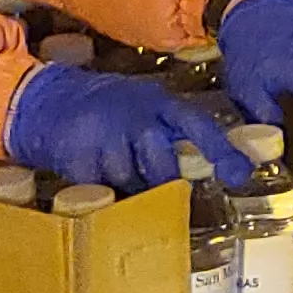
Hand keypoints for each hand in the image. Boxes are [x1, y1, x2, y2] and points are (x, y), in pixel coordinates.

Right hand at [0, 64, 248, 192]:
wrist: (51, 101)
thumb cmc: (114, 109)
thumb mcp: (148, 106)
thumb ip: (176, 130)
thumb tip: (217, 161)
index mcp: (160, 104)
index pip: (198, 126)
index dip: (221, 150)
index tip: (241, 174)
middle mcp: (136, 119)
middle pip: (163, 166)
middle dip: (165, 185)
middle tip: (162, 191)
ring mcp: (107, 137)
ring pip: (132, 181)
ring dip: (131, 188)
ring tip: (122, 175)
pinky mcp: (81, 158)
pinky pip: (102, 190)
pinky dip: (104, 191)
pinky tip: (99, 176)